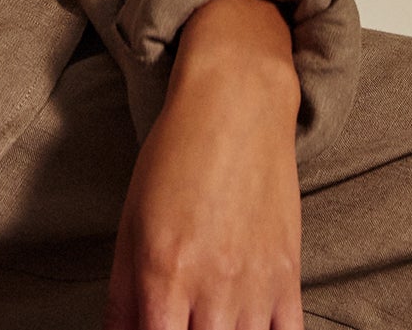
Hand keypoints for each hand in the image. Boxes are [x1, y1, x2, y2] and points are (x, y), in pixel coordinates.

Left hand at [107, 0, 303, 329]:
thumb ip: (122, 296)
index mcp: (162, 272)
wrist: (237, 103)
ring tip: (207, 321)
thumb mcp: (130, 222)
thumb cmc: (176, 156)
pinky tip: (245, 327)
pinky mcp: (288, 275)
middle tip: (178, 322)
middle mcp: (211, 286)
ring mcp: (255, 284)